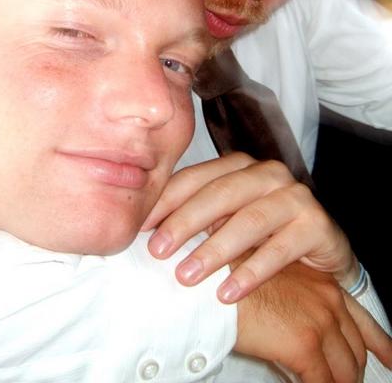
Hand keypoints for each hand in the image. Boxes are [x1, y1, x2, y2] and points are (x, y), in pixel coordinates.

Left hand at [142, 153, 358, 301]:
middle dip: (184, 223)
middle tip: (157, 252)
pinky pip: (280, 249)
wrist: (320, 250)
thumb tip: (143, 232)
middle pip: (219, 194)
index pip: (195, 178)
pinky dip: (251, 272)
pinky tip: (227, 293)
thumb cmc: (263, 234)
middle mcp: (268, 173)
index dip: (165, 202)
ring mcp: (295, 196)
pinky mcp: (317, 223)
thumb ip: (196, 218)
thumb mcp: (226, 221)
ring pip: (248, 220)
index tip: (139, 228)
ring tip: (186, 276)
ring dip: (213, 250)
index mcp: (239, 166)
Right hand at [235, 262, 391, 381]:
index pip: (362, 318)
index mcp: (320, 282)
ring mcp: (319, 322)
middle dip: (355, 372)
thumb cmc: (229, 278)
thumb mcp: (274, 282)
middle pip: (355, 348)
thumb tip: (299, 332)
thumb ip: (296, 302)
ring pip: (345, 370)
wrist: (210, 281)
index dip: (380, 343)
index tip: (391, 359)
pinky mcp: (305, 346)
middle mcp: (326, 299)